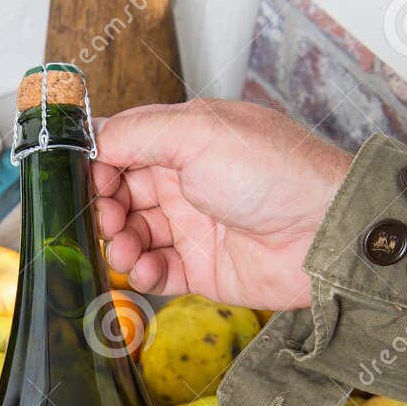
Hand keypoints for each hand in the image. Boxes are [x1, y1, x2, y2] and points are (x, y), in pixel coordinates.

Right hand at [91, 99, 353, 310]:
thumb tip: (92, 137)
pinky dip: (142, 273)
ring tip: (127, 248)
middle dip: (104, 206)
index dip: (96, 163)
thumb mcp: (199, 133)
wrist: (323, 235)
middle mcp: (187, 181)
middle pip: (121, 192)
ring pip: (133, 234)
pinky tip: (144, 269)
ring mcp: (194, 226)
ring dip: (119, 242)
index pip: (122, 146)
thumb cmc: (275, 174)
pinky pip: (156, 272)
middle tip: (108, 217)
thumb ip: (138, 132)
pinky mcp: (202, 268)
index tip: (83, 179)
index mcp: (186, 140)